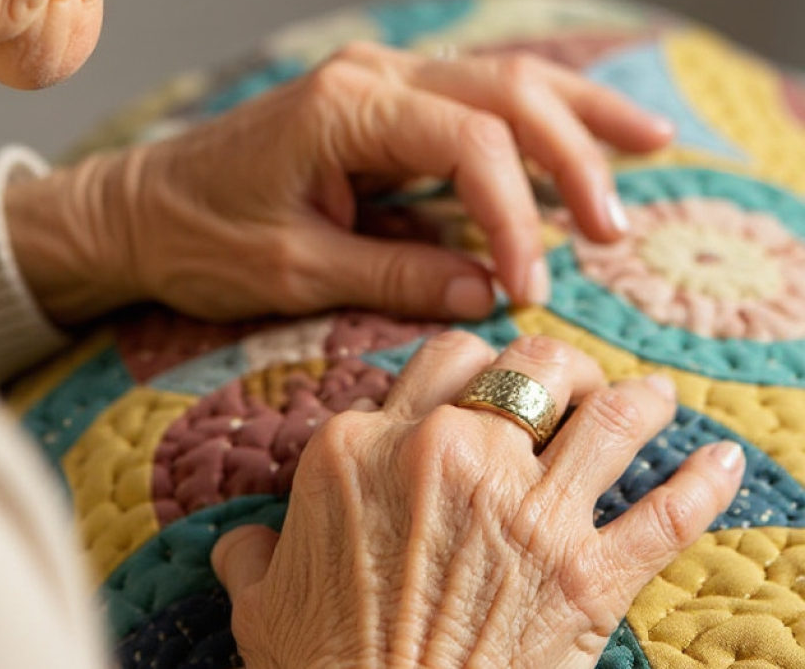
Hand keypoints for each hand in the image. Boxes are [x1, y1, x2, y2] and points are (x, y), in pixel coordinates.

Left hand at [6, 42, 672, 323]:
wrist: (136, 207)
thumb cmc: (198, 237)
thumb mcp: (293, 270)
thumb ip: (398, 274)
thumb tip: (491, 291)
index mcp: (345, 107)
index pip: (470, 143)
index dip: (516, 215)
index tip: (531, 286)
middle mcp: (370, 76)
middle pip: (504, 93)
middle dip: (571, 155)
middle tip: (614, 225)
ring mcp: (376, 81)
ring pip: (500, 80)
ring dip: (573, 115)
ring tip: (648, 141)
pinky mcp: (377, 103)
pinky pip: (471, 97)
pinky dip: (530, 115)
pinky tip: (576, 126)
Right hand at [211, 332, 743, 668]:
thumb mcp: (264, 602)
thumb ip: (255, 552)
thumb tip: (242, 541)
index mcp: (366, 446)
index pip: (437, 361)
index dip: (468, 367)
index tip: (485, 385)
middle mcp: (447, 454)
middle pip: (523, 364)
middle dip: (552, 363)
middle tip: (566, 380)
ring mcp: (522, 509)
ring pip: (604, 417)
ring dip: (636, 401)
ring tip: (652, 396)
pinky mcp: (584, 575)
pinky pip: (664, 515)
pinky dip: (702, 484)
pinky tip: (721, 460)